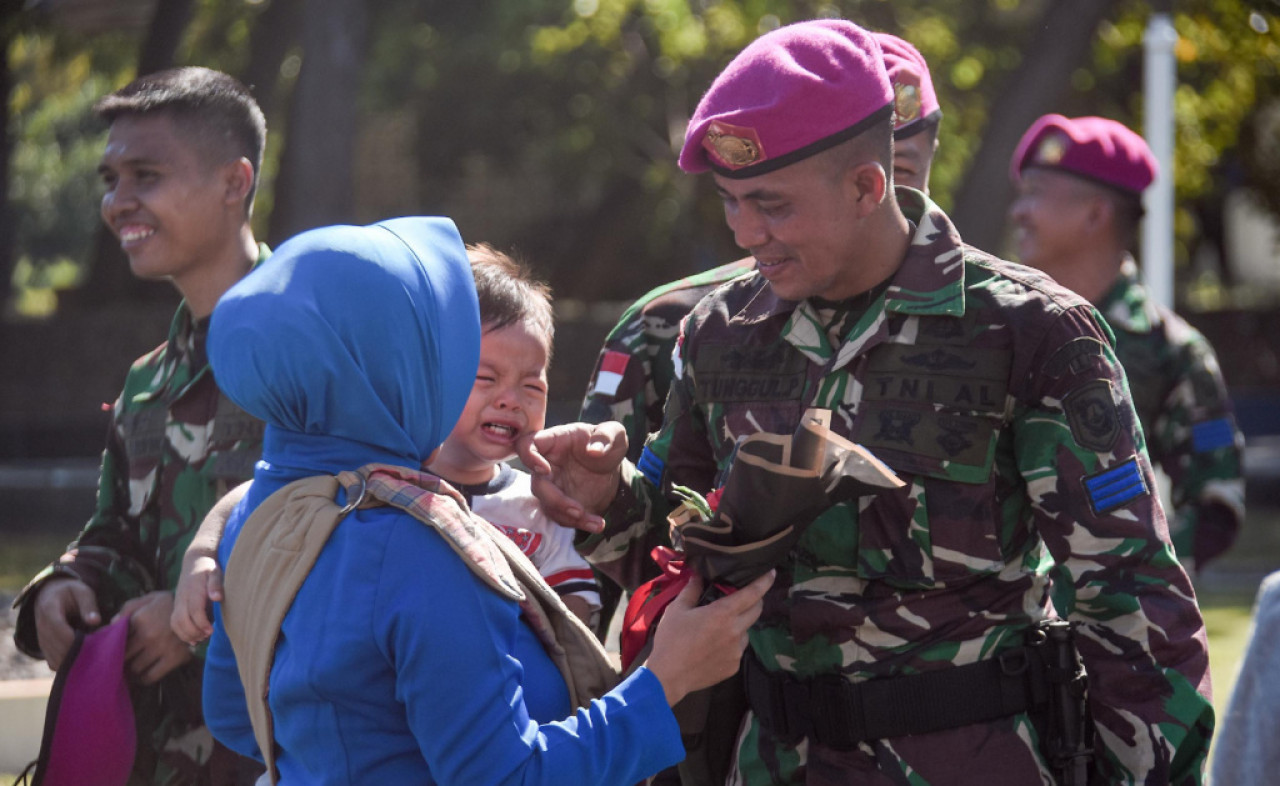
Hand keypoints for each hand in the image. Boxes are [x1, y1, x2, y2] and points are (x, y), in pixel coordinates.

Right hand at [33, 577, 101, 670]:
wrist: (50, 594)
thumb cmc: (70, 592)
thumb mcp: (82, 592)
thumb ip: (89, 606)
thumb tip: (95, 621)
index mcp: (49, 611)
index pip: (61, 632)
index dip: (78, 642)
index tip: (96, 644)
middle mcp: (41, 627)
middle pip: (58, 649)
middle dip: (79, 653)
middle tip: (98, 652)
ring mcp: (41, 639)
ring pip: (55, 659)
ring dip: (73, 660)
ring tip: (91, 654)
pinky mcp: (44, 648)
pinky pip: (53, 663)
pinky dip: (67, 663)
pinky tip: (81, 657)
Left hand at [115, 591, 192, 684]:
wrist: (198, 609)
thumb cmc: (169, 604)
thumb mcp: (148, 599)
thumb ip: (127, 608)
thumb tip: (111, 625)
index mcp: (140, 619)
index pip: (117, 640)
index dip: (113, 646)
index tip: (113, 650)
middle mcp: (149, 635)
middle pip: (124, 656)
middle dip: (121, 660)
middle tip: (119, 662)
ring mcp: (162, 648)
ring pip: (135, 668)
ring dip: (131, 670)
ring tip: (131, 669)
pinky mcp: (174, 658)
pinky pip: (151, 676)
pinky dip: (143, 679)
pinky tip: (142, 675)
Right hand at [170, 555, 221, 645]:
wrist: (194, 562)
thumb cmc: (209, 568)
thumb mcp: (215, 572)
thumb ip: (216, 584)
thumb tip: (217, 597)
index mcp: (193, 590)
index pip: (194, 610)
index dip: (201, 623)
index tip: (211, 631)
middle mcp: (183, 598)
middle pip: (182, 619)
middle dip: (194, 631)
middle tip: (207, 635)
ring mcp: (178, 603)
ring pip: (176, 623)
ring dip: (187, 634)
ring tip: (201, 639)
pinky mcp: (177, 606)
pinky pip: (174, 623)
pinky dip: (181, 633)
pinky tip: (193, 639)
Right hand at [518, 421, 627, 531]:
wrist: (609, 465)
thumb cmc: (606, 442)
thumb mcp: (614, 434)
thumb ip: (606, 436)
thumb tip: (594, 450)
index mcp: (554, 441)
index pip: (526, 445)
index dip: (528, 458)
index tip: (545, 470)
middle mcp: (547, 464)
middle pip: (537, 485)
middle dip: (556, 501)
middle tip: (578, 510)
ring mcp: (551, 485)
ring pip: (549, 506)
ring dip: (570, 517)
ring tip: (597, 522)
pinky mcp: (559, 502)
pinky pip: (561, 517)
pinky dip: (579, 524)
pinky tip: (597, 524)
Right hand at [644, 570, 773, 706]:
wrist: (668, 676)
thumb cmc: (671, 639)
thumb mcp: (677, 609)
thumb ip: (691, 589)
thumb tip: (698, 574)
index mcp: (723, 614)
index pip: (752, 593)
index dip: (764, 581)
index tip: (771, 573)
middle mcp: (735, 631)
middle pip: (756, 610)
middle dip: (754, 600)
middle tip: (742, 597)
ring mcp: (737, 651)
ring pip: (746, 631)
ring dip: (739, 624)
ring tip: (719, 627)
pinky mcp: (734, 666)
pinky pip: (738, 649)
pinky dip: (731, 643)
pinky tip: (714, 646)